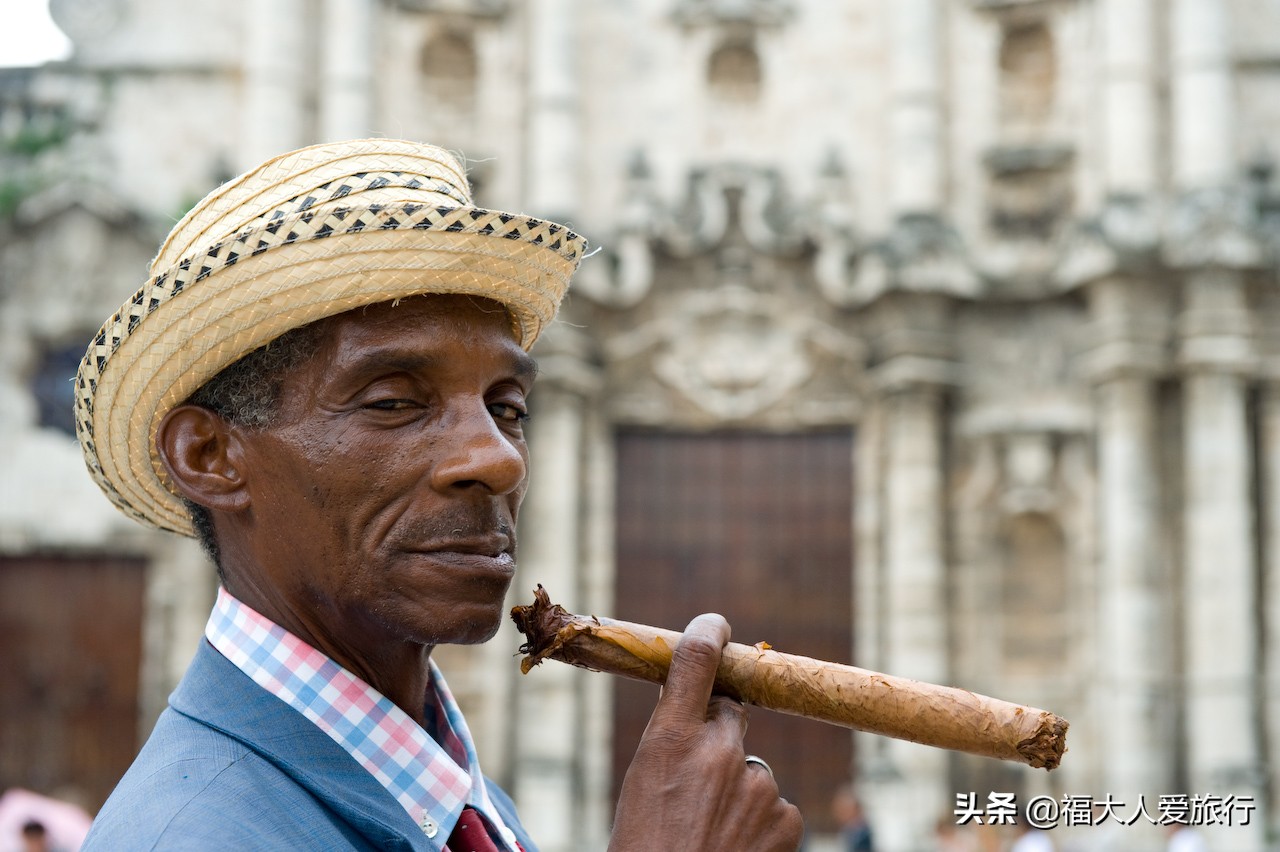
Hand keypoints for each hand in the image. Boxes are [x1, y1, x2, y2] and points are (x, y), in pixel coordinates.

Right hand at [608, 613, 803, 851]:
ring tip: (709, 834)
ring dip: (737, 792)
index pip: (696, 660)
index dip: (709, 633)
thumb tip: (703, 719)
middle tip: (698, 777)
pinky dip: (760, 824)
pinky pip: (776, 805)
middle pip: (731, 714)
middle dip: (719, 733)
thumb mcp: (642, 784)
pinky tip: (734, 848)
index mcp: (669, 738)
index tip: (716, 624)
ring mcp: (758, 783)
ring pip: (751, 770)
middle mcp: (718, 750)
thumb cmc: (643, 847)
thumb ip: (674, 744)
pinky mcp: (787, 817)